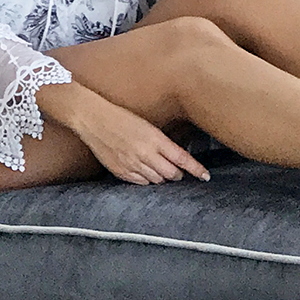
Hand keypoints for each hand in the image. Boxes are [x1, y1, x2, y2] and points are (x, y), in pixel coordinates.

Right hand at [56, 86, 209, 185]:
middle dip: (179, 175)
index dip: (196, 169)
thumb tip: (176, 155)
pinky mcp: (121, 172)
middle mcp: (145, 153)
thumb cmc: (121, 116)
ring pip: (157, 180)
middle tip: (182, 173)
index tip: (205, 176)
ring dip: (164, 178)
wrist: (93, 118)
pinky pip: (140, 183)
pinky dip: (148, 181)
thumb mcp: (146, 124)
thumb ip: (161, 141)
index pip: (182, 158)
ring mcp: (132, 164)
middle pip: (171, 173)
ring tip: (165, 174)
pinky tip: (148, 176)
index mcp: (154, 138)